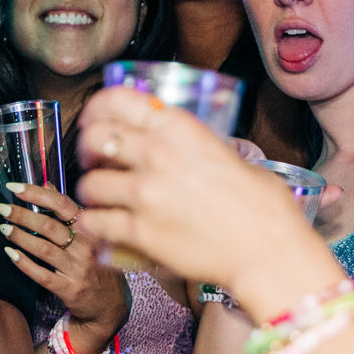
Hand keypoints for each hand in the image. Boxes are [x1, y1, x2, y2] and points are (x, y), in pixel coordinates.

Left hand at [0, 182, 129, 350]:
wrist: (111, 303)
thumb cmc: (96, 263)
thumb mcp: (90, 234)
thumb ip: (68, 210)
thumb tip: (47, 184)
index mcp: (91, 228)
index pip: (63, 204)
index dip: (37, 193)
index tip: (15, 187)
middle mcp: (86, 247)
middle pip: (50, 226)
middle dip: (22, 215)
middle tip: (2, 208)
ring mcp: (78, 269)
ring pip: (44, 249)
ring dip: (20, 236)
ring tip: (3, 228)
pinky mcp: (69, 289)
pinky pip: (42, 274)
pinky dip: (24, 263)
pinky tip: (10, 253)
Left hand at [75, 88, 332, 307]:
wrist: (268, 253)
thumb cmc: (263, 208)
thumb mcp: (231, 156)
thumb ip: (197, 147)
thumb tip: (182, 146)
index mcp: (180, 129)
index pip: (117, 100)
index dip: (97, 109)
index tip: (94, 120)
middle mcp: (157, 154)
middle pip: (93, 137)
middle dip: (85, 149)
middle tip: (92, 162)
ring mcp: (145, 193)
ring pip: (88, 183)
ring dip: (90, 192)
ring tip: (100, 199)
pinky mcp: (139, 231)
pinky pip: (94, 222)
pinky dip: (92, 224)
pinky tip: (101, 225)